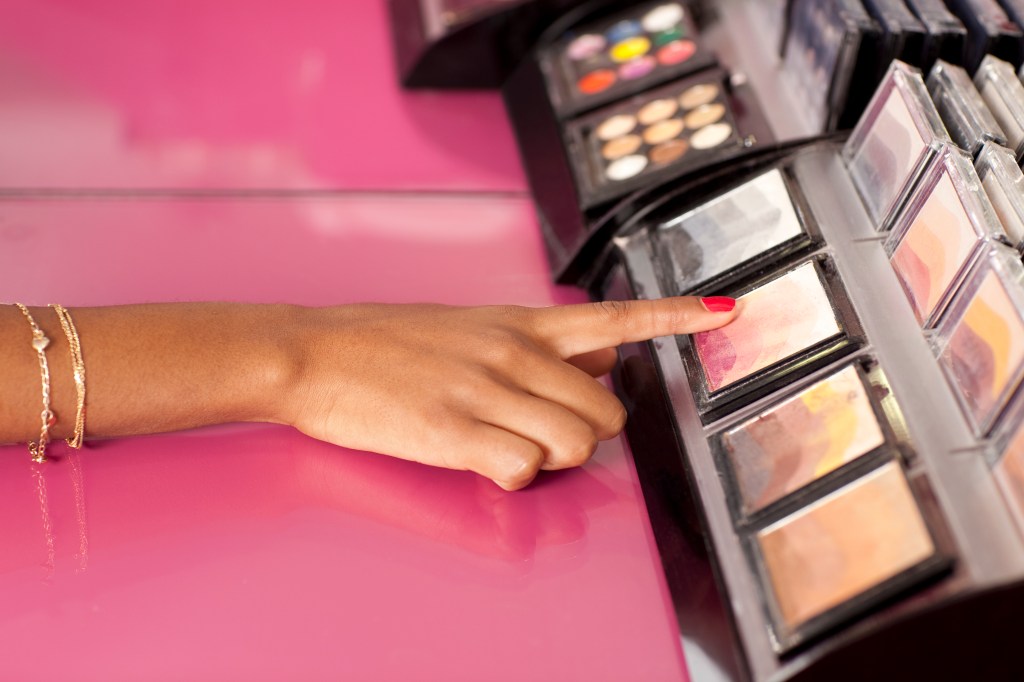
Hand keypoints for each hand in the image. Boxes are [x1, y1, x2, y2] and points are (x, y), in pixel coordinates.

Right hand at [283, 297, 737, 489]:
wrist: (317, 353)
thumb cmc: (391, 342)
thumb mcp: (475, 324)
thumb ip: (542, 340)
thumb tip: (600, 352)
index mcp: (522, 322)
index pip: (616, 318)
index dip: (678, 316)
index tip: (727, 311)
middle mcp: (515, 353)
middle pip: (608, 414)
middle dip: (589, 433)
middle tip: (543, 431)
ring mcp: (487, 393)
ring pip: (575, 444)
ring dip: (551, 457)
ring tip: (505, 444)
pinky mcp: (456, 433)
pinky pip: (523, 470)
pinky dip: (512, 476)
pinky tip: (480, 459)